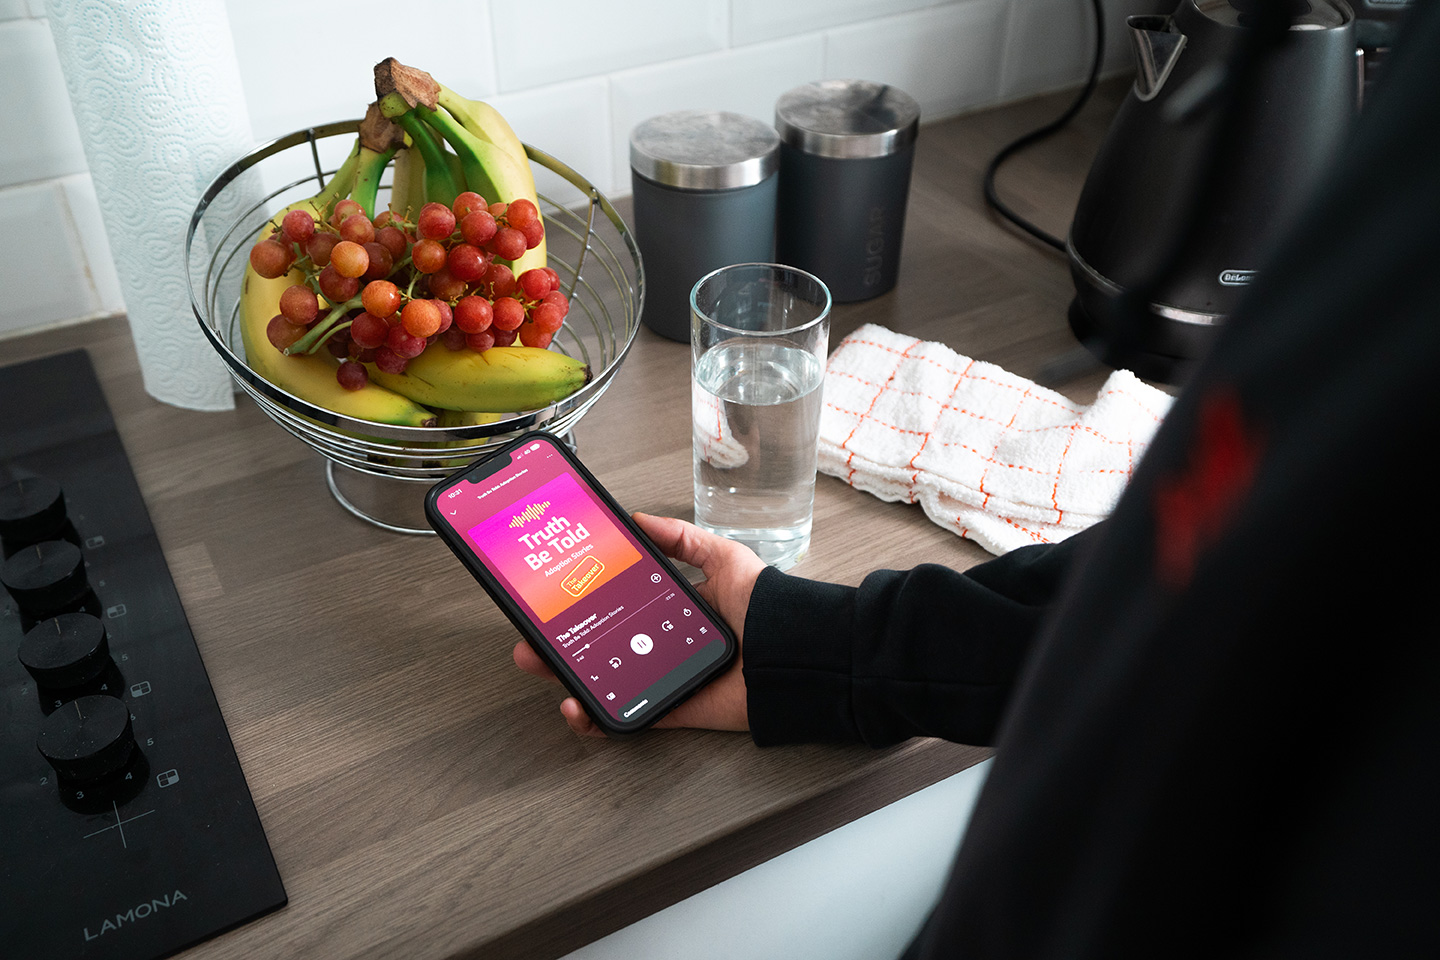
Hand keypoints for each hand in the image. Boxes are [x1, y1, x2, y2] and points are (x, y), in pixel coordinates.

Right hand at [512, 513, 764, 736]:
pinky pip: (626, 718)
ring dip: (566, 678)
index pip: (618, 606)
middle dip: (560, 641)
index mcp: (673, 610)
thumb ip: (682, 539)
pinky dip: (596, 719)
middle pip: (600, 644)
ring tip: (543, 666)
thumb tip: (639, 519)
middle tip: (531, 635)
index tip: (552, 597)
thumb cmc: (768, 606)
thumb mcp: (723, 557)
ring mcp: (664, 678)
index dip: (583, 604)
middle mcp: (664, 644)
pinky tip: (575, 706)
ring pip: (603, 682)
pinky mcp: (671, 710)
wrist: (796, 653)